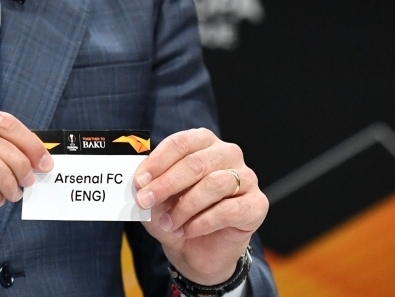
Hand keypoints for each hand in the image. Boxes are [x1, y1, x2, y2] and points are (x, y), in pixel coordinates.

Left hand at [134, 128, 267, 284]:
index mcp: (203, 142)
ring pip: (214, 184)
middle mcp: (228, 154)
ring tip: (168, 223)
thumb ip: (148, 186)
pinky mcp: (256, 204)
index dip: (158, 161)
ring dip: (185, 207)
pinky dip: (203, 222)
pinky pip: (229, 210)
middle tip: (146, 201)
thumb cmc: (176, 216)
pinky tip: (188, 230)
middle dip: (167, 183)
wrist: (197, 251)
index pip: (181, 143)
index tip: (139, 181)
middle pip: (197, 163)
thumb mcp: (155, 200)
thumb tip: (138, 180)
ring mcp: (246, 178)